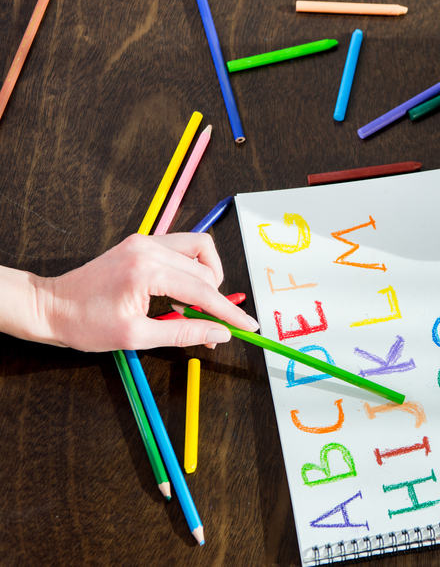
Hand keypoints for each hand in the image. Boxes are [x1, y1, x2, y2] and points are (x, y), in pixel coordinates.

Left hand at [37, 233, 259, 351]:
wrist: (50, 306)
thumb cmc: (85, 323)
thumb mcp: (136, 337)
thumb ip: (183, 333)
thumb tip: (220, 333)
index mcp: (147, 270)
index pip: (203, 289)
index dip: (228, 311)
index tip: (248, 324)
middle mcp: (149, 248)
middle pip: (205, 269)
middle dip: (215, 300)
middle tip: (212, 327)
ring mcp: (146, 242)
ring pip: (199, 249)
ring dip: (206, 277)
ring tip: (195, 304)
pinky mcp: (142, 243)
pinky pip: (183, 248)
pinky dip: (191, 268)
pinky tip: (181, 291)